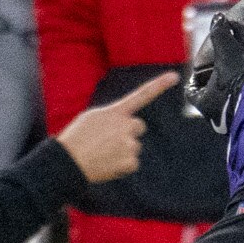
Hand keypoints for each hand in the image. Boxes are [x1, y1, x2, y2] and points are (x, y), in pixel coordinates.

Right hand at [56, 70, 176, 184]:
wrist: (68, 161)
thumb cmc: (76, 139)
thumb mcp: (92, 118)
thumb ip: (112, 117)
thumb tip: (124, 126)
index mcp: (116, 112)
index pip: (141, 95)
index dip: (159, 85)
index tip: (174, 77)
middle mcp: (126, 125)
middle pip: (138, 127)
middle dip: (128, 133)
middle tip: (108, 141)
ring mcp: (129, 144)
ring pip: (134, 146)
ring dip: (123, 150)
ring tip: (103, 154)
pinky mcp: (130, 162)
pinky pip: (132, 163)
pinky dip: (122, 165)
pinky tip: (107, 164)